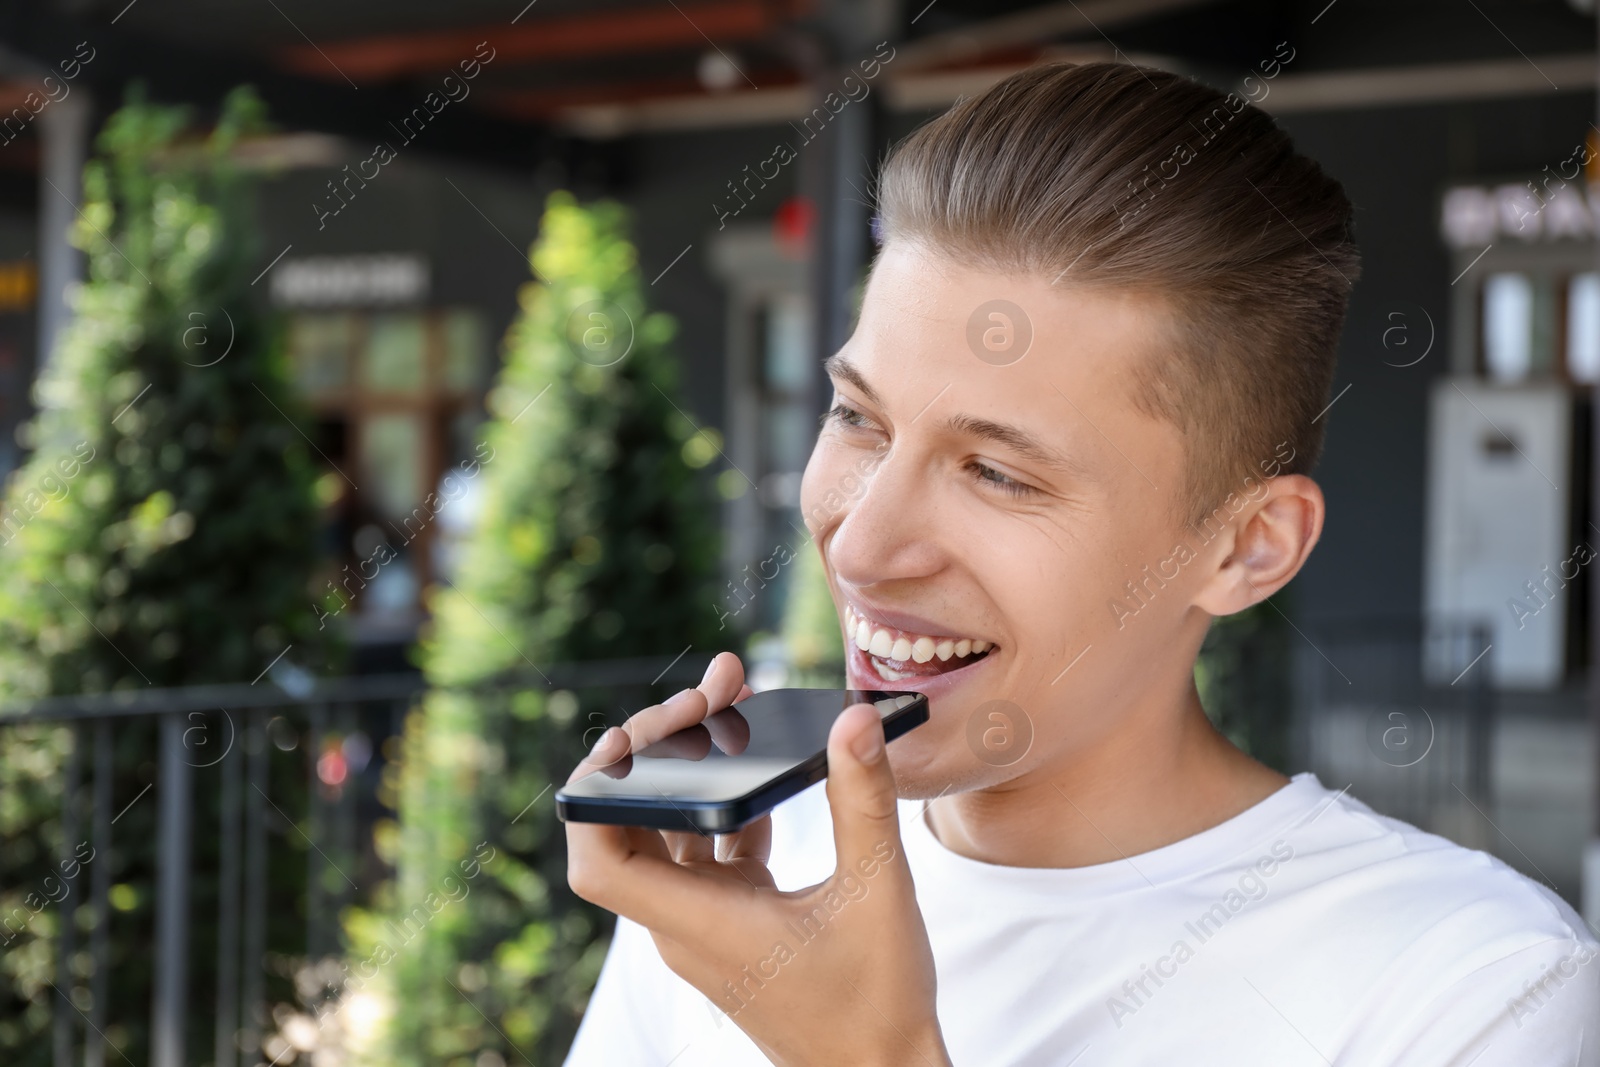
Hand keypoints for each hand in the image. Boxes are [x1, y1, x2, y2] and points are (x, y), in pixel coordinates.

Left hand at [565, 652, 949, 1066]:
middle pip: (631, 827)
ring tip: (731, 707)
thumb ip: (863, 803)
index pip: (598, 865)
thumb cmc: (873, 1006)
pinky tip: (764, 770)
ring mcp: (709, 923)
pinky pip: (710, 853)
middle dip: (656, 753)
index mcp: (700, 925)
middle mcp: (688, 924)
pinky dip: (726, 806)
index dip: (593, 796)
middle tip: (707, 697)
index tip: (628, 738)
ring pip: (672, 833)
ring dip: (693, 772)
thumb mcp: (877, 894)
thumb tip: (851, 723)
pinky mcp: (736, 922)